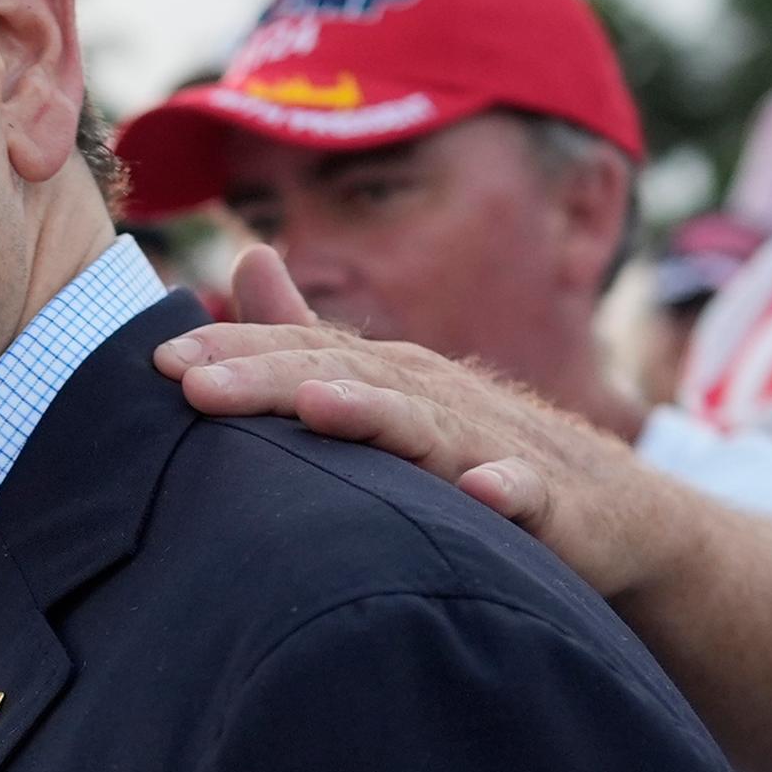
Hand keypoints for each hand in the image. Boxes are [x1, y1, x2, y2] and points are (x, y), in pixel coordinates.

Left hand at [156, 246, 694, 602]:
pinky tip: (482, 493)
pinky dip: (507, 492)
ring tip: (315, 408)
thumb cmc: (478, 448)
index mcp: (391, 375)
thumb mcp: (391, 391)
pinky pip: (531, 497)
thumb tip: (243, 260)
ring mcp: (494, 446)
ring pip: (428, 427)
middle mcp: (436, 396)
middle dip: (269, 377)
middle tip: (193, 385)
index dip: (233, 354)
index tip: (156, 361)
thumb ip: (313, 338)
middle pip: (345, 379)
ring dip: (373, 415)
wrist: (614, 511)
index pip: (301, 355)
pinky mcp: (554, 503)